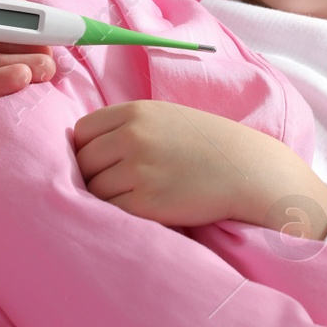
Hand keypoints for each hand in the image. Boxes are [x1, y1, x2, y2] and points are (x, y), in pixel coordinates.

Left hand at [71, 101, 326, 236]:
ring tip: (131, 197)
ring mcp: (138, 170)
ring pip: (93, 190)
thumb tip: (79, 147)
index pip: (81, 132)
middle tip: (115, 184)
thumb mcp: (164, 117)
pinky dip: (119, 213)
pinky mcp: (146, 203)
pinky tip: (141, 209)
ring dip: (104, 197)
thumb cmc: (205, 144)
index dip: (86, 149)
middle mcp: (132, 137)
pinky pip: (111, 211)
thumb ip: (125, 126)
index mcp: (134, 112)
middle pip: (83, 162)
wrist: (247, 170)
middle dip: (91, 175)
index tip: (100, 161)